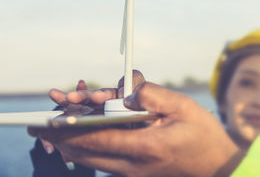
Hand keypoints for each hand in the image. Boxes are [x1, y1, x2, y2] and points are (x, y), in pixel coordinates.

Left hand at [28, 71, 242, 176]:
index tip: (50, 121)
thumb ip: (150, 95)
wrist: (216, 162)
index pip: (98, 138)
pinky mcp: (134, 173)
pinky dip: (88, 147)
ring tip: (58, 126)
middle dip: (62, 137)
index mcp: (148, 147)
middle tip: (43, 124)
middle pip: (87, 153)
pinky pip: (103, 161)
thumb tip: (124, 91)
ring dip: (73, 142)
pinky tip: (83, 135)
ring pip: (91, 159)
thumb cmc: (202, 132)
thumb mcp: (181, 106)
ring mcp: (134, 173)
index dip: (71, 129)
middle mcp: (135, 165)